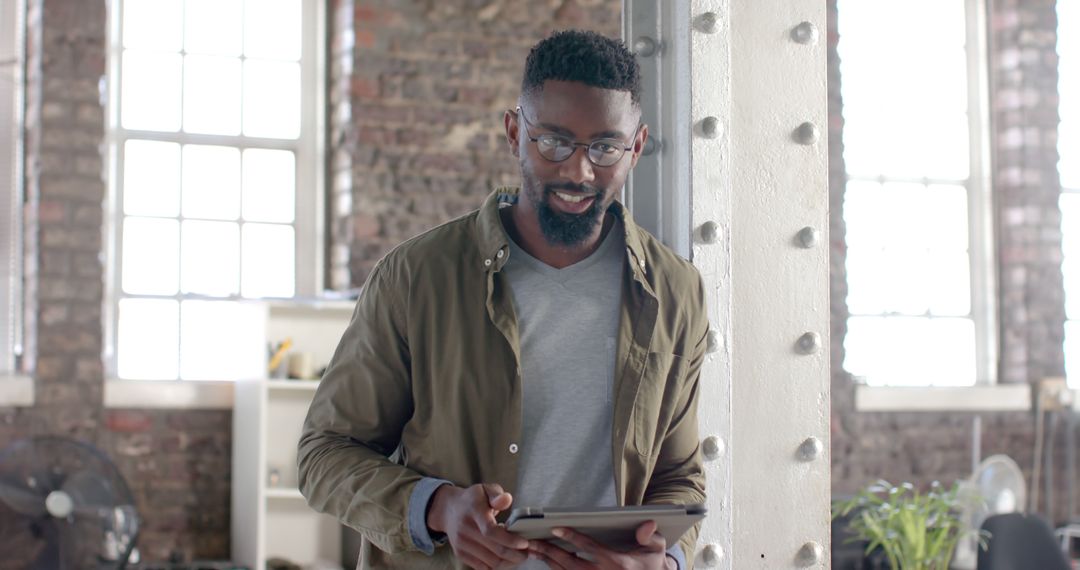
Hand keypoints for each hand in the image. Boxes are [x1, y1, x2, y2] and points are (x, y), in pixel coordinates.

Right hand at [427, 483, 528, 568]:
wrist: (448, 510)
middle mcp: (465, 529)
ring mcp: (462, 544)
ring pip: (491, 562)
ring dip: (508, 562)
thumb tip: (506, 500)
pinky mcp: (461, 554)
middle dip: (515, 554)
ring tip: (518, 555)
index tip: (524, 543)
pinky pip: (483, 567)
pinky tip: (505, 559)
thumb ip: (497, 494)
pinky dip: (497, 566)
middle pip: (495, 550)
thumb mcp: (485, 489)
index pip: (491, 531)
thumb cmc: (472, 500)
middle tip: (527, 552)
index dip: (510, 540)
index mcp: (474, 511)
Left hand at [526, 520, 673, 569]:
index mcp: (618, 563)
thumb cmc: (651, 565)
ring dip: (548, 561)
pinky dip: (556, 569)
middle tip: (531, 542)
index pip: (590, 548)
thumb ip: (651, 537)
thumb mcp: (657, 550)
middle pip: (570, 564)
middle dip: (549, 552)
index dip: (572, 537)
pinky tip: (545, 560)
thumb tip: (647, 524)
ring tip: (532, 550)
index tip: (556, 528)